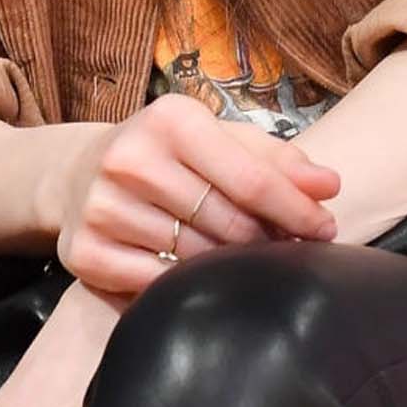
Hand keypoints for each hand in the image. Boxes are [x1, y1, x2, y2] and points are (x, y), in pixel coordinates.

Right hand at [38, 92, 338, 299]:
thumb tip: (329, 185)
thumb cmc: (166, 155)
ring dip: (228, 267)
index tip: (326, 229)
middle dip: (267, 241)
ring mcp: (103, 207)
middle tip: (283, 248)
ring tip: (238, 259)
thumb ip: (276, 159)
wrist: (78, 175)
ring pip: (197, 258)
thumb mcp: (217, 139)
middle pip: (230, 224)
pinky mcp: (86, 252)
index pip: (253, 180)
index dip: (298, 211)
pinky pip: (157, 284)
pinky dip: (183, 286)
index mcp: (170, 121)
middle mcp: (130, 159)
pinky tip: (192, 276)